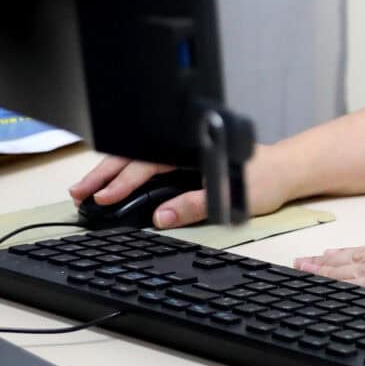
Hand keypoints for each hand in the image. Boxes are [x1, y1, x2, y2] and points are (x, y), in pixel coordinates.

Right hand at [66, 155, 286, 228]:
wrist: (286, 169)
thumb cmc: (265, 177)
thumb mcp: (232, 195)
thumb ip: (196, 205)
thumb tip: (162, 218)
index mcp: (191, 149)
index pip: (146, 164)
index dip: (122, 182)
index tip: (103, 198)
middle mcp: (182, 147)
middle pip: (133, 157)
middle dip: (103, 174)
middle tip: (78, 193)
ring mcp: (180, 154)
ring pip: (136, 160)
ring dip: (109, 174)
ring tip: (86, 191)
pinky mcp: (182, 163)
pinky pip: (147, 165)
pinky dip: (125, 174)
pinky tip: (110, 185)